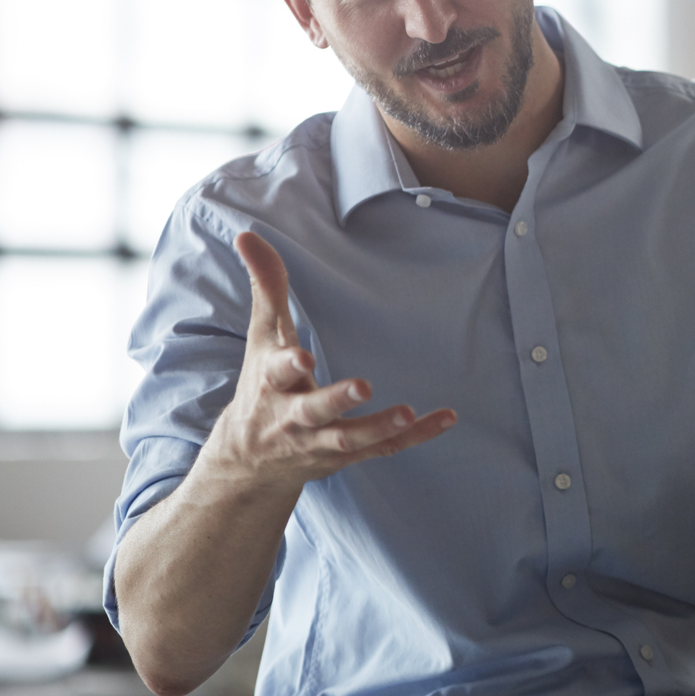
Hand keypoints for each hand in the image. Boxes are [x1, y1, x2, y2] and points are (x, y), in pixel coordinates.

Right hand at [199, 232, 455, 492]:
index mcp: (271, 384)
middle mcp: (294, 418)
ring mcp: (322, 441)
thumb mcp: (261, 338)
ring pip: (350, 438)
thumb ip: (265, 287)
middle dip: (336, 400)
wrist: (250, 462)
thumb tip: (248, 233)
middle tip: (364, 386)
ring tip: (408, 412)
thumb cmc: (261, 386)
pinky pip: (384, 449)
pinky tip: (446, 418)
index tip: (302, 357)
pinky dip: (415, 437)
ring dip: (380, 426)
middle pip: (314, 411)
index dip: (288, 364)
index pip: (275, 372)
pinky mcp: (348, 455)